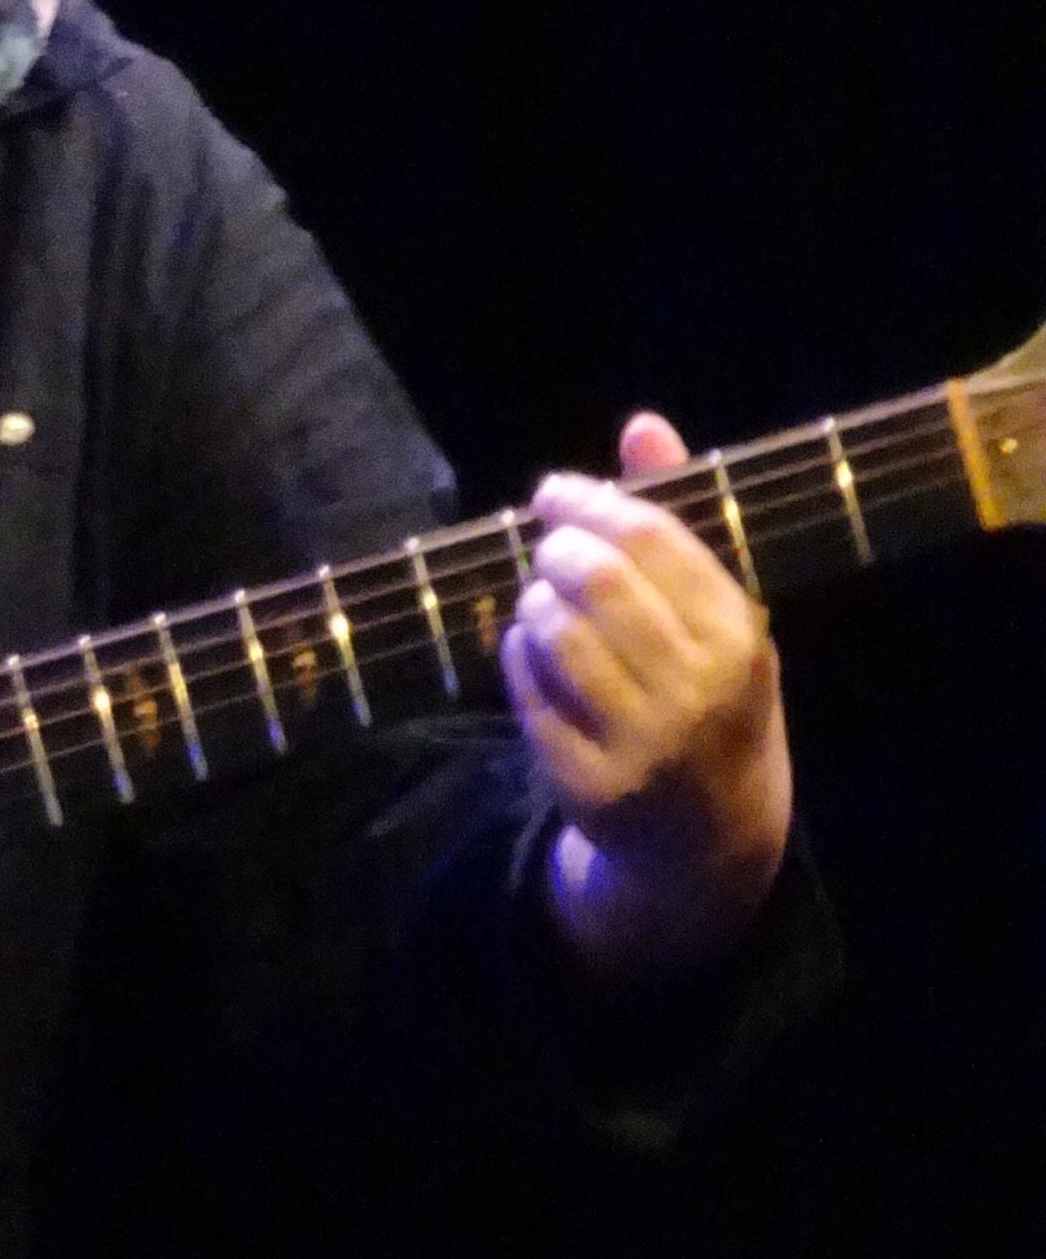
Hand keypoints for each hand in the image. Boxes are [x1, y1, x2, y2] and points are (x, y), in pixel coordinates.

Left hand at [502, 411, 793, 986]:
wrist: (709, 834)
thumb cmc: (709, 697)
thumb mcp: (716, 615)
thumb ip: (677, 520)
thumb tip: (642, 424)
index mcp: (739, 633)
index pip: (653, 538)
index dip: (590, 501)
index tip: (554, 491)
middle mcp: (698, 688)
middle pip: (596, 579)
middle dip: (555, 548)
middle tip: (546, 546)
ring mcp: (643, 741)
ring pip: (553, 633)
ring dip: (533, 602)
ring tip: (544, 600)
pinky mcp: (589, 781)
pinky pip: (527, 690)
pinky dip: (520, 657)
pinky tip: (536, 653)